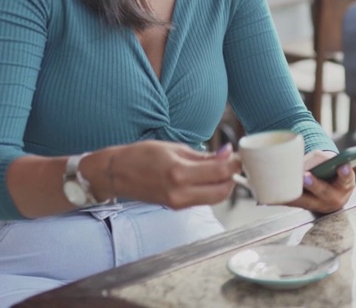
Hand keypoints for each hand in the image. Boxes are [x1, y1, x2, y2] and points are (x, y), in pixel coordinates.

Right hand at [103, 141, 239, 208]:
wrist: (117, 173)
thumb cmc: (141, 155)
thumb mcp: (175, 148)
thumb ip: (203, 156)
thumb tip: (227, 155)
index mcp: (180, 173)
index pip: (221, 173)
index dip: (235, 164)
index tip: (239, 156)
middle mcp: (180, 192)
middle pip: (223, 191)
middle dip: (232, 177)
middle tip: (233, 164)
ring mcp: (178, 203)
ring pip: (214, 198)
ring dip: (223, 185)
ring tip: (220, 169)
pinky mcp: (176, 207)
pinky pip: (202, 200)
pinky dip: (210, 190)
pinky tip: (207, 178)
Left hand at [288, 150, 354, 213]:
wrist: (334, 196)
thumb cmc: (334, 174)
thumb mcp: (336, 166)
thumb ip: (325, 161)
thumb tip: (307, 161)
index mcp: (345, 185)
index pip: (346, 178)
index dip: (345, 173)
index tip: (343, 167)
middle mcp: (334, 198)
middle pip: (324, 191)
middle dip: (314, 184)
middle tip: (305, 176)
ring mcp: (319, 205)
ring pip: (307, 201)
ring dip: (296, 195)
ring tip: (286, 187)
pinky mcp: (306, 207)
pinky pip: (294, 204)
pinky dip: (284, 199)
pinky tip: (272, 196)